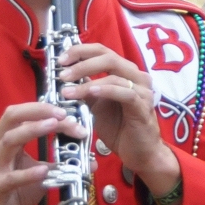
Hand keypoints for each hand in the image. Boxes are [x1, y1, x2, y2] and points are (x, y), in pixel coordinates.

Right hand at [0, 103, 82, 204]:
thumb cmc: (15, 193)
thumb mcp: (40, 173)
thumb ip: (59, 163)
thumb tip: (90, 160)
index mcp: (6, 141)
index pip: (22, 114)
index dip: (44, 108)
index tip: (69, 112)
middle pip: (11, 117)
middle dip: (37, 111)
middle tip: (63, 114)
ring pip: (8, 141)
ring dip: (33, 131)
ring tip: (54, 126)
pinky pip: (10, 178)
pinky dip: (28, 173)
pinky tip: (44, 170)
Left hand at [56, 42, 175, 185]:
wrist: (140, 153)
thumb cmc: (120, 129)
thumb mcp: (97, 105)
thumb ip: (86, 89)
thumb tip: (65, 77)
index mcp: (126, 73)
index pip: (103, 51)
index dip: (80, 51)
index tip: (61, 60)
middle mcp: (137, 77)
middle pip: (108, 57)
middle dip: (81, 63)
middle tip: (62, 74)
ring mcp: (143, 91)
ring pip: (114, 74)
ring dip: (87, 81)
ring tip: (67, 91)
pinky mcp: (143, 106)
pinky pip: (125, 93)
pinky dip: (105, 91)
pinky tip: (90, 94)